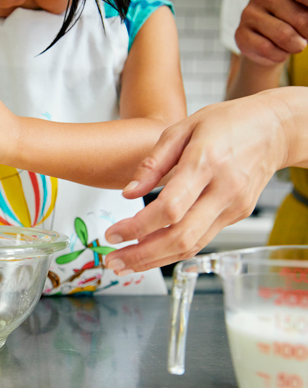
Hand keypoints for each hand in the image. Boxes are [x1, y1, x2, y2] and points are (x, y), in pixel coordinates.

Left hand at [102, 93, 289, 274]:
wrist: (273, 129)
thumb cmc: (227, 123)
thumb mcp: (182, 128)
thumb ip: (153, 162)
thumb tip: (127, 193)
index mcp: (206, 162)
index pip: (170, 208)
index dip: (138, 227)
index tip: (113, 233)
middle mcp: (223, 190)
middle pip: (180, 236)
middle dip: (142, 254)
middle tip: (113, 260)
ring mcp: (232, 207)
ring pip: (191, 246)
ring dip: (154, 261)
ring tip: (124, 264)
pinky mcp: (235, 216)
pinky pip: (200, 241)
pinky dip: (172, 252)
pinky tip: (150, 254)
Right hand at [235, 0, 307, 65]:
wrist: (269, 45)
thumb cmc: (293, 24)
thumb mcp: (305, 13)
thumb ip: (307, 12)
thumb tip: (306, 22)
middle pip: (301, 19)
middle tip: (305, 36)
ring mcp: (249, 13)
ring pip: (283, 35)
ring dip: (296, 46)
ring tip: (296, 45)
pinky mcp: (240, 33)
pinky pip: (266, 49)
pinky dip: (280, 55)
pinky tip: (280, 53)